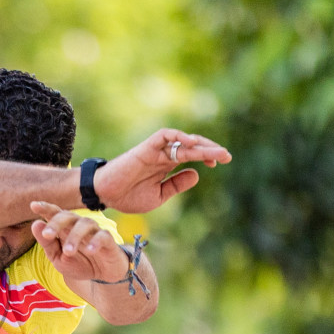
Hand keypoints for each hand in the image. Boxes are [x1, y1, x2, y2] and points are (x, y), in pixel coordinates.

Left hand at [30, 203, 129, 282]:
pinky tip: (90, 250)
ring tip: (69, 252)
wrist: (101, 275)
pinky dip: (96, 242)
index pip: (54, 213)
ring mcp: (94, 231)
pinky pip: (103, 236)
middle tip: (48, 235)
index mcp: (64, 227)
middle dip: (56, 223)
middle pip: (68, 216)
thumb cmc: (78, 262)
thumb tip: (35, 224)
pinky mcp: (108, 240)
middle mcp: (78, 225)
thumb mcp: (57, 258)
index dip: (45, 208)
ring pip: (85, 225)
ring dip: (75, 237)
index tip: (34, 205)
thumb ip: (47, 243)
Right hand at [92, 128, 229, 214]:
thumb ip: (176, 185)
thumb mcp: (159, 196)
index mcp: (166, 166)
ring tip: (216, 152)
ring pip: (181, 141)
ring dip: (199, 144)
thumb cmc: (128, 197)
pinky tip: (191, 142)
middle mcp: (163, 155)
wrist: (105, 195)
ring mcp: (155, 151)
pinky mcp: (146, 149)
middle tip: (227, 156)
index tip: (218, 163)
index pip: (191, 155)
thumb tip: (197, 174)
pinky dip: (177, 136)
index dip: (206, 156)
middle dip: (209, 150)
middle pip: (190, 147)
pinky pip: (163, 136)